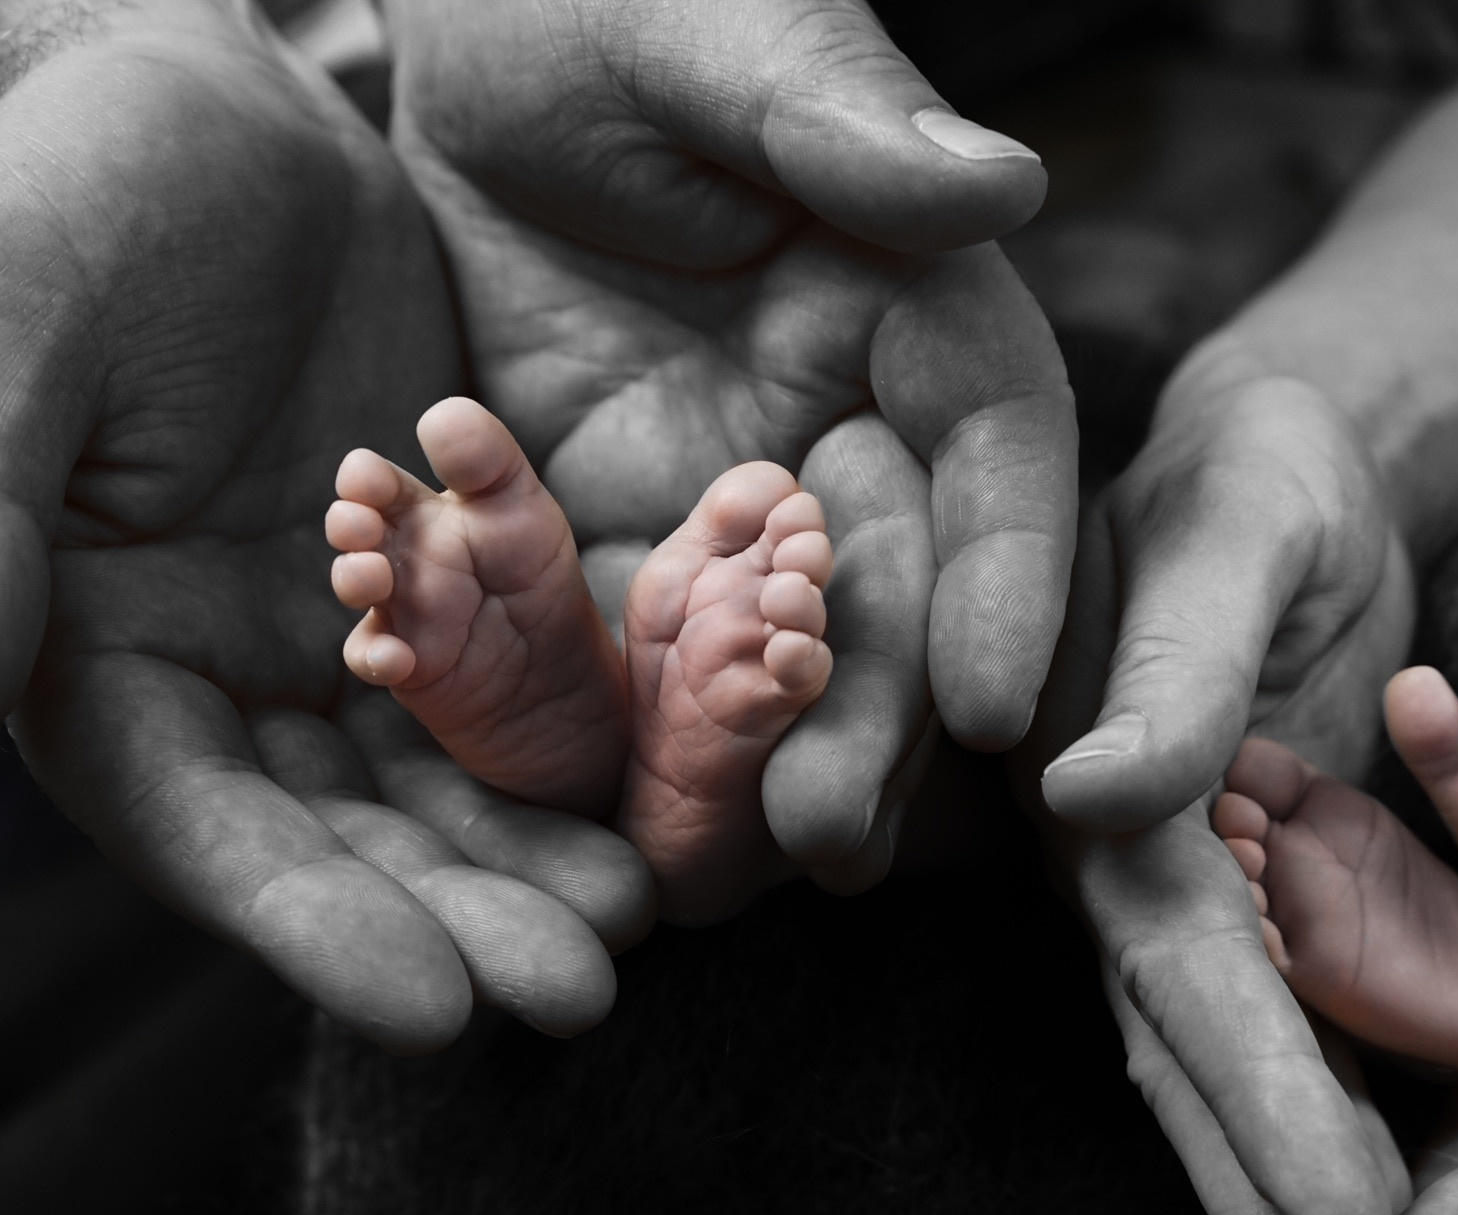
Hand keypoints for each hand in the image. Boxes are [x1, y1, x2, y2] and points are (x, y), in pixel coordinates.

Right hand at [0, 8, 648, 1049]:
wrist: (198, 115)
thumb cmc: (56, 206)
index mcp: (103, 670)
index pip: (205, 834)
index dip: (312, 927)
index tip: (434, 1012)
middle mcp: (229, 687)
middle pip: (350, 840)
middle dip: (461, 917)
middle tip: (582, 990)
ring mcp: (343, 639)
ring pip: (450, 778)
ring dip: (539, 852)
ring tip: (643, 911)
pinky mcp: (446, 578)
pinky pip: (527, 671)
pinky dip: (591, 727)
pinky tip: (674, 773)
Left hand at [381, 0, 1078, 891]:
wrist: (451, 33)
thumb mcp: (705, 24)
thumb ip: (836, 112)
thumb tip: (1000, 180)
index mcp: (908, 296)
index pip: (990, 446)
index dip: (1006, 575)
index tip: (995, 702)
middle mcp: (838, 415)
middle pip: (891, 585)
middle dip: (871, 715)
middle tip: (825, 837)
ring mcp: (725, 490)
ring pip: (773, 652)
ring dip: (759, 769)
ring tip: (727, 885)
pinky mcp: (607, 536)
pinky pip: (626, 659)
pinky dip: (622, 747)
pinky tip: (606, 845)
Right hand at [1011, 369, 1414, 1214]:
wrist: (1284, 469)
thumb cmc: (1255, 475)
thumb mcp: (1231, 529)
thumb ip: (1171, 660)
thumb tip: (1097, 797)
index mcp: (1122, 806)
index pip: (1197, 974)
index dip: (1266, 1102)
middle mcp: (1150, 882)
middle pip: (1209, 1072)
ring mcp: (1208, 912)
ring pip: (1248, 1090)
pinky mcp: (1276, 916)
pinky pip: (1309, 1050)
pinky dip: (1342, 1155)